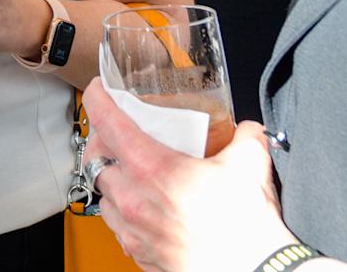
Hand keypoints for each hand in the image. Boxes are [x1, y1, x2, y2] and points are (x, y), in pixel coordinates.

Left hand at [84, 80, 296, 271]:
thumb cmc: (248, 228)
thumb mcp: (250, 163)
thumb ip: (245, 135)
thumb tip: (246, 129)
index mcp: (154, 170)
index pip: (109, 124)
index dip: (98, 100)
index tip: (98, 91)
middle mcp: (135, 201)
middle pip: (95, 162)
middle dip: (101, 144)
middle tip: (115, 137)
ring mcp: (135, 232)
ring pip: (104, 198)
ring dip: (111, 182)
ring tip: (130, 175)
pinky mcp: (142, 256)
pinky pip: (118, 229)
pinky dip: (124, 214)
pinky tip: (144, 210)